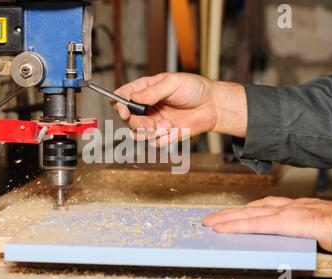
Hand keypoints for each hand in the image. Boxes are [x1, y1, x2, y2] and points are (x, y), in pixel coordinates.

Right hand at [113, 73, 247, 141]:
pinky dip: (163, 138)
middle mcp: (146, 107)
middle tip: (148, 124)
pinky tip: (174, 130)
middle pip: (128, 118)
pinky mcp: (163, 134)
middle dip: (136, 122)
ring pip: (137, 133)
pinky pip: (154, 142)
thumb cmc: (194, 89)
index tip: (123, 110)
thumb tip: (134, 97)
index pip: (123, 96)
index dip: (119, 103)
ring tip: (164, 126)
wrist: (212, 106)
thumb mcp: (173, 83)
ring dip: (148, 132)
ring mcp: (154, 121)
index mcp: (145, 90)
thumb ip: (152, 91)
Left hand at [203, 196, 331, 251]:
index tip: (233, 212)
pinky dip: (237, 226)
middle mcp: (287, 206)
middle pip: (251, 209)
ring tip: (211, 223)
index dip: (246, 210)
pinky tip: (223, 228)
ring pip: (248, 215)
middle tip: (212, 218)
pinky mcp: (284, 222)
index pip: (263, 206)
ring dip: (227, 219)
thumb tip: (292, 232)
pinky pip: (255, 225)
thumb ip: (300, 225)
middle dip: (230, 213)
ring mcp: (285, 212)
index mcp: (294, 206)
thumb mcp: (315, 222)